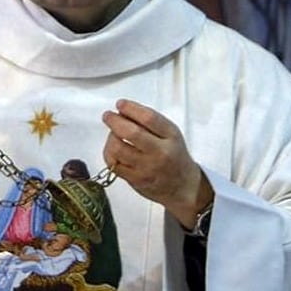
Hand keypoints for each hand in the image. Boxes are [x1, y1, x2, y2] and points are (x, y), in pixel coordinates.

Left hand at [102, 99, 213, 228]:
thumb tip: (124, 111)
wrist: (182, 186)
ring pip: (118, 149)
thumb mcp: (171, 134)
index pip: (149, 118)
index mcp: (171, 137)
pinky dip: (109, 153)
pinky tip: (113, 149)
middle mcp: (160, 153)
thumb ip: (150, 122)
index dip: (131, 108)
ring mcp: (147, 168)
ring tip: (113, 133)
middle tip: (108, 116)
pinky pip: (114, 164)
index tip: (121, 104)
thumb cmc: (174, 156)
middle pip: (132, 133)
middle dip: (115, 121)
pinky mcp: (136, 180)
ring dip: (111, 137)